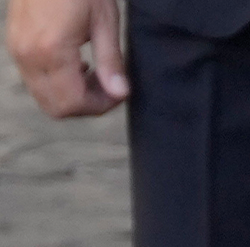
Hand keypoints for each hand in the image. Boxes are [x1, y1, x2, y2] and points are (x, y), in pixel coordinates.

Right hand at [6, 0, 127, 117]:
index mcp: (52, 51)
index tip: (119, 92)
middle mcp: (28, 55)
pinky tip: (78, 66)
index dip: (100, 106)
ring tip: (95, 76)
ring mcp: (17, 50)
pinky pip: (35, 80)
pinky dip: (58, 83)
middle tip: (108, 88)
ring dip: (72, 96)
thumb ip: (111, 61)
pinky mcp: (15, 44)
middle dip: (86, 105)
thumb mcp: (105, 22)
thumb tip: (120, 93)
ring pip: (44, 97)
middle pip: (56, 107)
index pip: (73, 103)